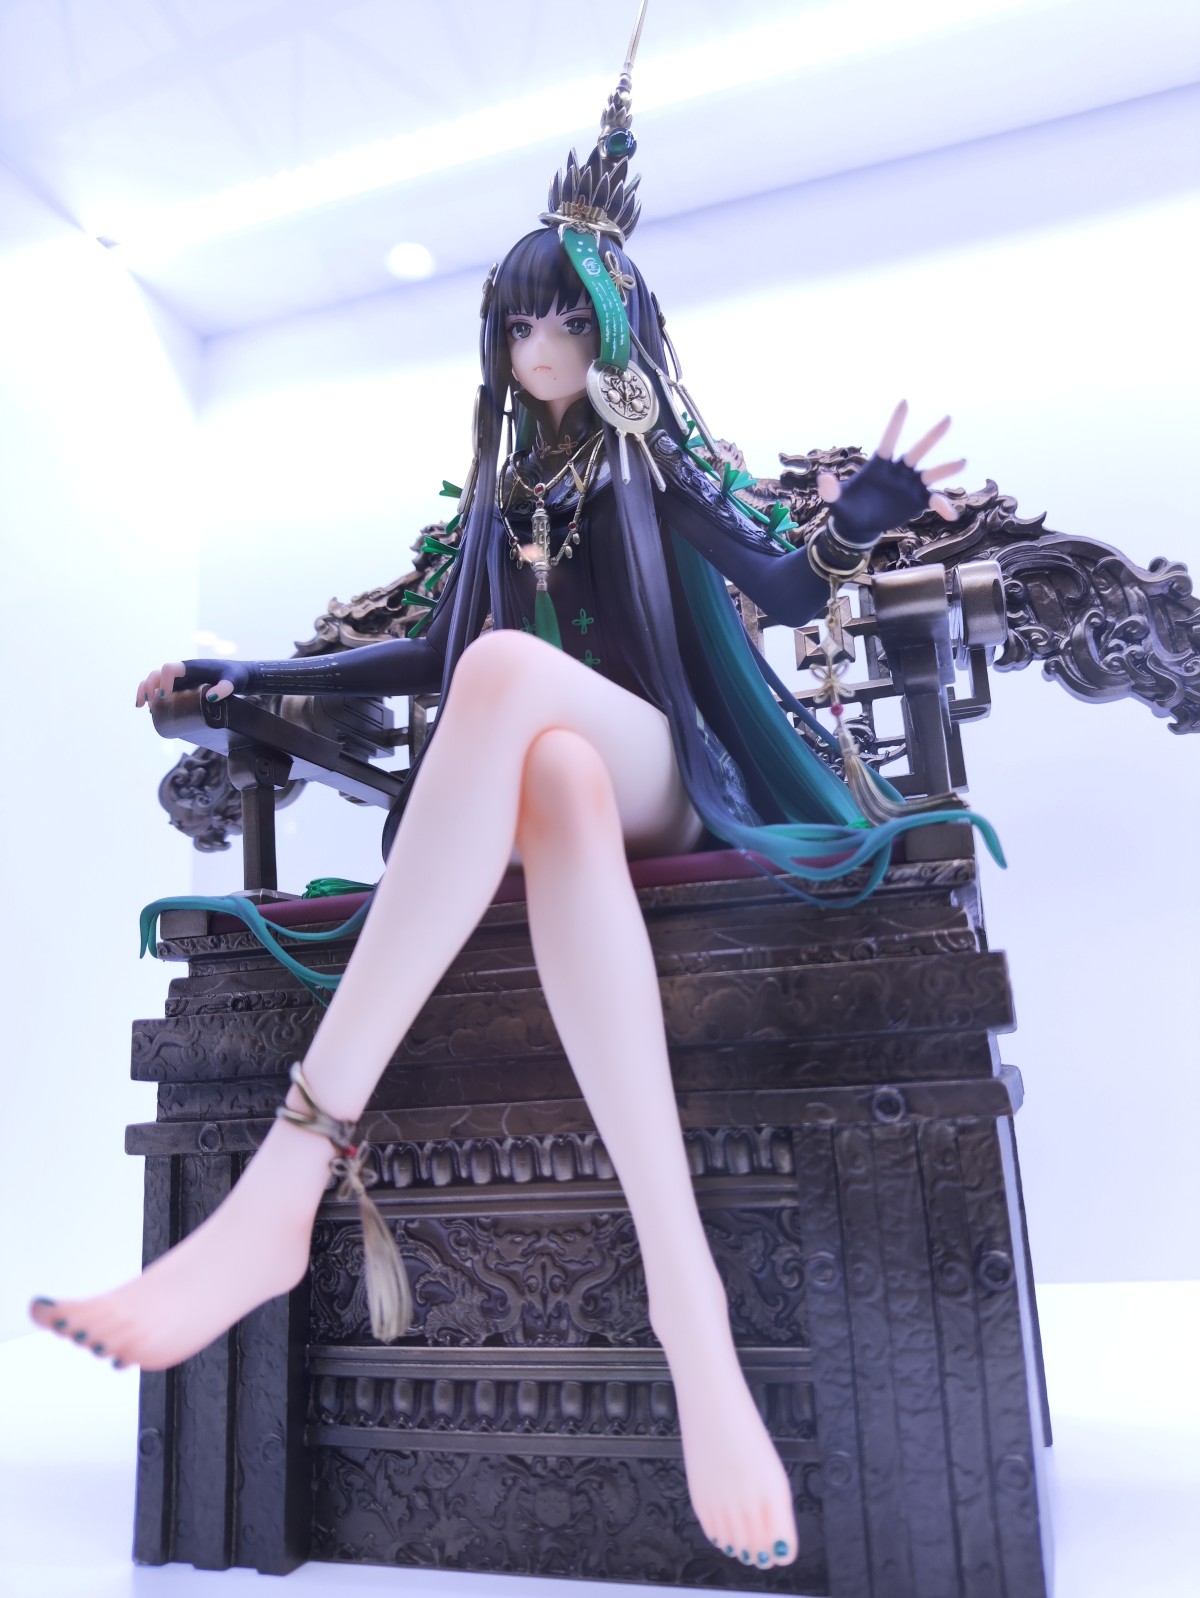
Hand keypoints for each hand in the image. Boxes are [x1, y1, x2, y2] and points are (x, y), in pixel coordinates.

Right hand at [135, 659, 243, 707]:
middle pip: (157, 674)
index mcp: (192, 667)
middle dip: (148, 687)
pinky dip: (149, 695)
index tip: (165, 696)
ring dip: (144, 691)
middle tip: (150, 704)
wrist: (237, 675)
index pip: (170, 668)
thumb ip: (225, 688)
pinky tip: (146, 708)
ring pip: (154, 680)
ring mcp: (179, 678)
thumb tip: (210, 698)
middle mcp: (182, 671)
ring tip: (141, 707)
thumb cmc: (236, 676)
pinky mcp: (180, 686)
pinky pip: (159, 687)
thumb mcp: (234, 681)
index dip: (164, 681)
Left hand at [816, 400, 963, 544]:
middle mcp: (899, 470)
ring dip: (946, 468)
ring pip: (931, 473)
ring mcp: (910, 485)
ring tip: (963, 462)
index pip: (889, 440)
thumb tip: (823, 478)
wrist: (859, 524)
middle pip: (917, 451)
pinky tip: (951, 515)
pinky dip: (943, 506)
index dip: (896, 423)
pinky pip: (934, 501)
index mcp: (879, 465)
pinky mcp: (918, 500)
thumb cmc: (847, 507)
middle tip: (947, 419)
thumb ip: (831, 489)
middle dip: (932, 436)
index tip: (904, 402)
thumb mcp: (836, 500)